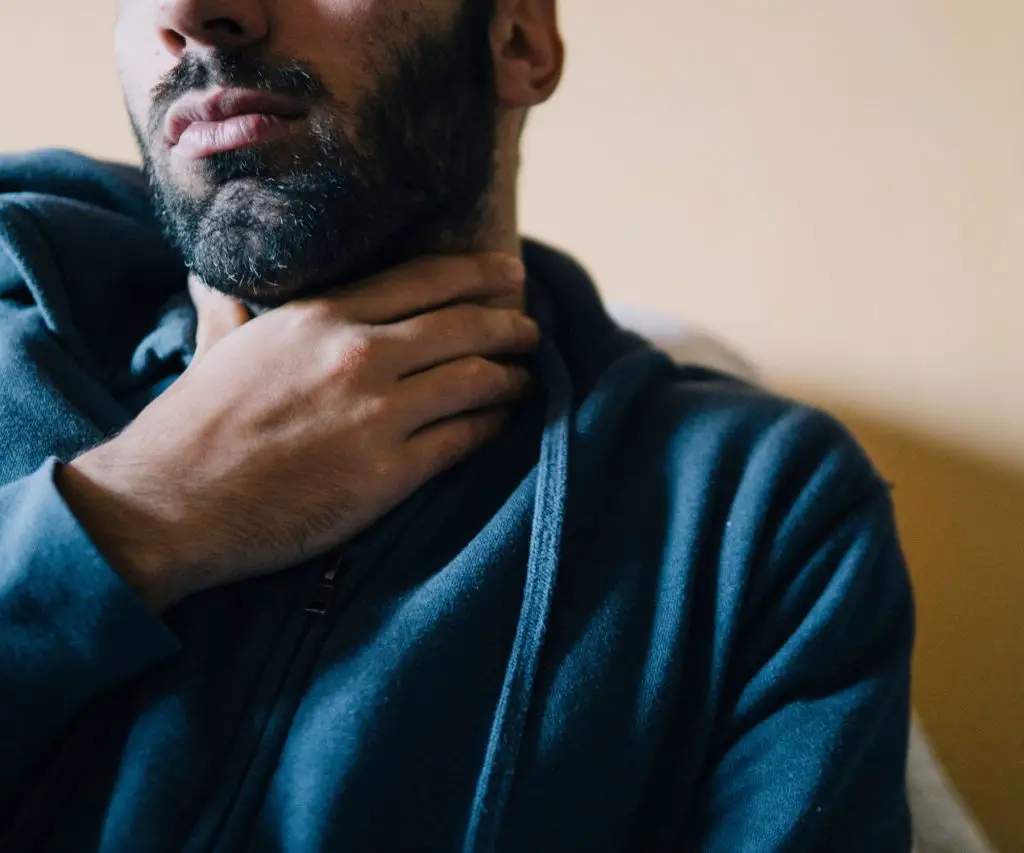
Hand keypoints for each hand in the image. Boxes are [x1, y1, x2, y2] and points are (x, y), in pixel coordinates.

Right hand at [58, 254, 537, 611]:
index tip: (511, 274)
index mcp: (320, 316)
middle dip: (509, 326)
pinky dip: (491, 428)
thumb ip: (229, 305)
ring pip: (474, 382)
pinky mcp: (388, 473)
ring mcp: (377, 413)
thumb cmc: (192, 425)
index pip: (423, 280)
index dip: (477, 275)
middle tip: (531, 329)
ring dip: (510, 379)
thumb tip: (210, 275)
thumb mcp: (218, 346)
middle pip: (462, 327)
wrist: (169, 503)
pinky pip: (463, 440)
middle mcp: (358, 353)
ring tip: (525, 379)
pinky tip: (501, 425)